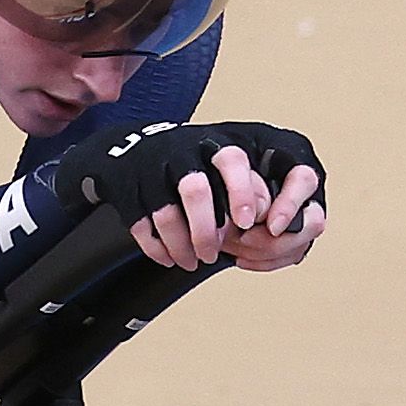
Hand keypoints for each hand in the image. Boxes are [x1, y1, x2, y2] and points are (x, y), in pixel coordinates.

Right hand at [69, 119, 324, 273]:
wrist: (130, 149)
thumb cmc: (198, 163)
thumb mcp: (232, 165)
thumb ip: (258, 190)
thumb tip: (278, 227)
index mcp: (216, 144)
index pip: (234, 162)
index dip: (243, 194)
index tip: (249, 223)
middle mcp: (183, 152)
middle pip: (197, 190)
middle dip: (207, 229)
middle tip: (214, 254)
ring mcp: (152, 170)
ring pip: (166, 212)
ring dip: (181, 244)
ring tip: (191, 262)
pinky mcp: (127, 189)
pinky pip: (140, 224)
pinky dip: (156, 247)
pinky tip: (168, 257)